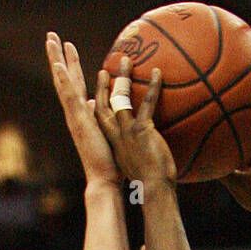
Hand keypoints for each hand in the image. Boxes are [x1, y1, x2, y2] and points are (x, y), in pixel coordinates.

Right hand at [45, 33, 118, 186]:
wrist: (103, 180)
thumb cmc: (107, 161)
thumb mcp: (104, 133)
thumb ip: (97, 117)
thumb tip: (94, 102)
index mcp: (81, 115)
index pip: (74, 86)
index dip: (70, 67)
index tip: (67, 49)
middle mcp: (74, 114)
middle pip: (64, 80)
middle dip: (58, 57)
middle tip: (51, 36)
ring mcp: (75, 117)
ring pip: (63, 84)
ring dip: (56, 61)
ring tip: (51, 40)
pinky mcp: (80, 122)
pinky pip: (70, 98)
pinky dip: (63, 81)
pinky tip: (59, 65)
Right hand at [95, 59, 175, 189]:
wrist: (152, 190)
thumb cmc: (149, 182)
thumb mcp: (135, 164)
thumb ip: (134, 152)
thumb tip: (141, 150)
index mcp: (111, 142)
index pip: (97, 119)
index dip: (93, 103)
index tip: (92, 93)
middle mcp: (114, 134)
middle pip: (99, 102)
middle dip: (99, 85)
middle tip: (102, 68)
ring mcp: (126, 131)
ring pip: (119, 97)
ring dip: (123, 76)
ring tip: (126, 59)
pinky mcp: (141, 130)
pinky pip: (146, 103)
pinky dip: (152, 87)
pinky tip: (158, 73)